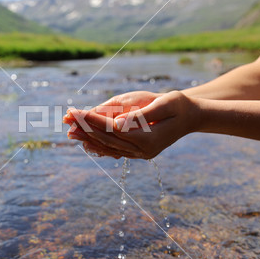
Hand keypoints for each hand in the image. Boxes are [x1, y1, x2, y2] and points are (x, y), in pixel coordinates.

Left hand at [63, 91, 198, 158]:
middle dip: (85, 128)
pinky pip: (115, 151)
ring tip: (70, 131)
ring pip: (109, 147)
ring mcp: (141, 154)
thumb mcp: (165, 104)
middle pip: (107, 139)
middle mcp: (143, 151)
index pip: (112, 129)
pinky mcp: (139, 152)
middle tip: (66, 119)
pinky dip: (99, 146)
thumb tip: (116, 123)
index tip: (74, 111)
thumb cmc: (180, 106)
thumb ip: (141, 116)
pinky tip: (86, 142)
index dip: (92, 120)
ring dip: (88, 138)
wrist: (193, 117)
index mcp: (148, 139)